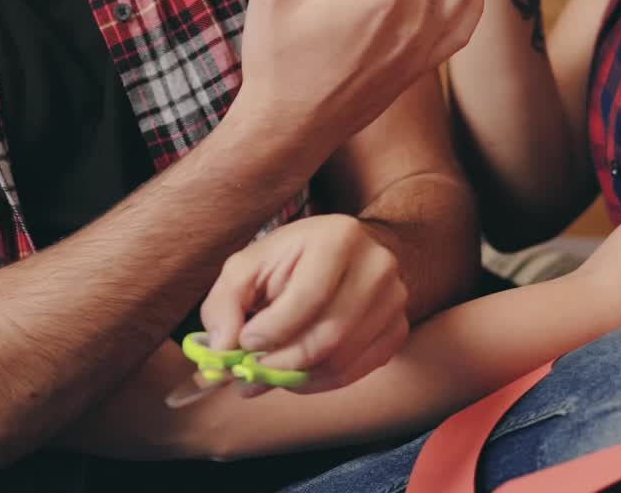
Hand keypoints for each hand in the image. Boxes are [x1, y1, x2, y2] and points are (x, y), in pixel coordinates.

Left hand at [200, 214, 408, 393]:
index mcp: (339, 237)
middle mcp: (377, 265)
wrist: (348, 254)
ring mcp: (394, 298)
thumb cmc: (292, 259)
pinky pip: (356, 372)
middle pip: (329, 335)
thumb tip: (222, 350)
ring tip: (269, 372)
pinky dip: (319, 382)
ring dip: (296, 377)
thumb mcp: (251, 264)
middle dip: (282, 362)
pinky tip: (297, 372)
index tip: (245, 342)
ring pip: (341, 359)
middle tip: (251, 372)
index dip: (273, 329)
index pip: (309, 296)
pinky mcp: (398, 328)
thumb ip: (226, 301)